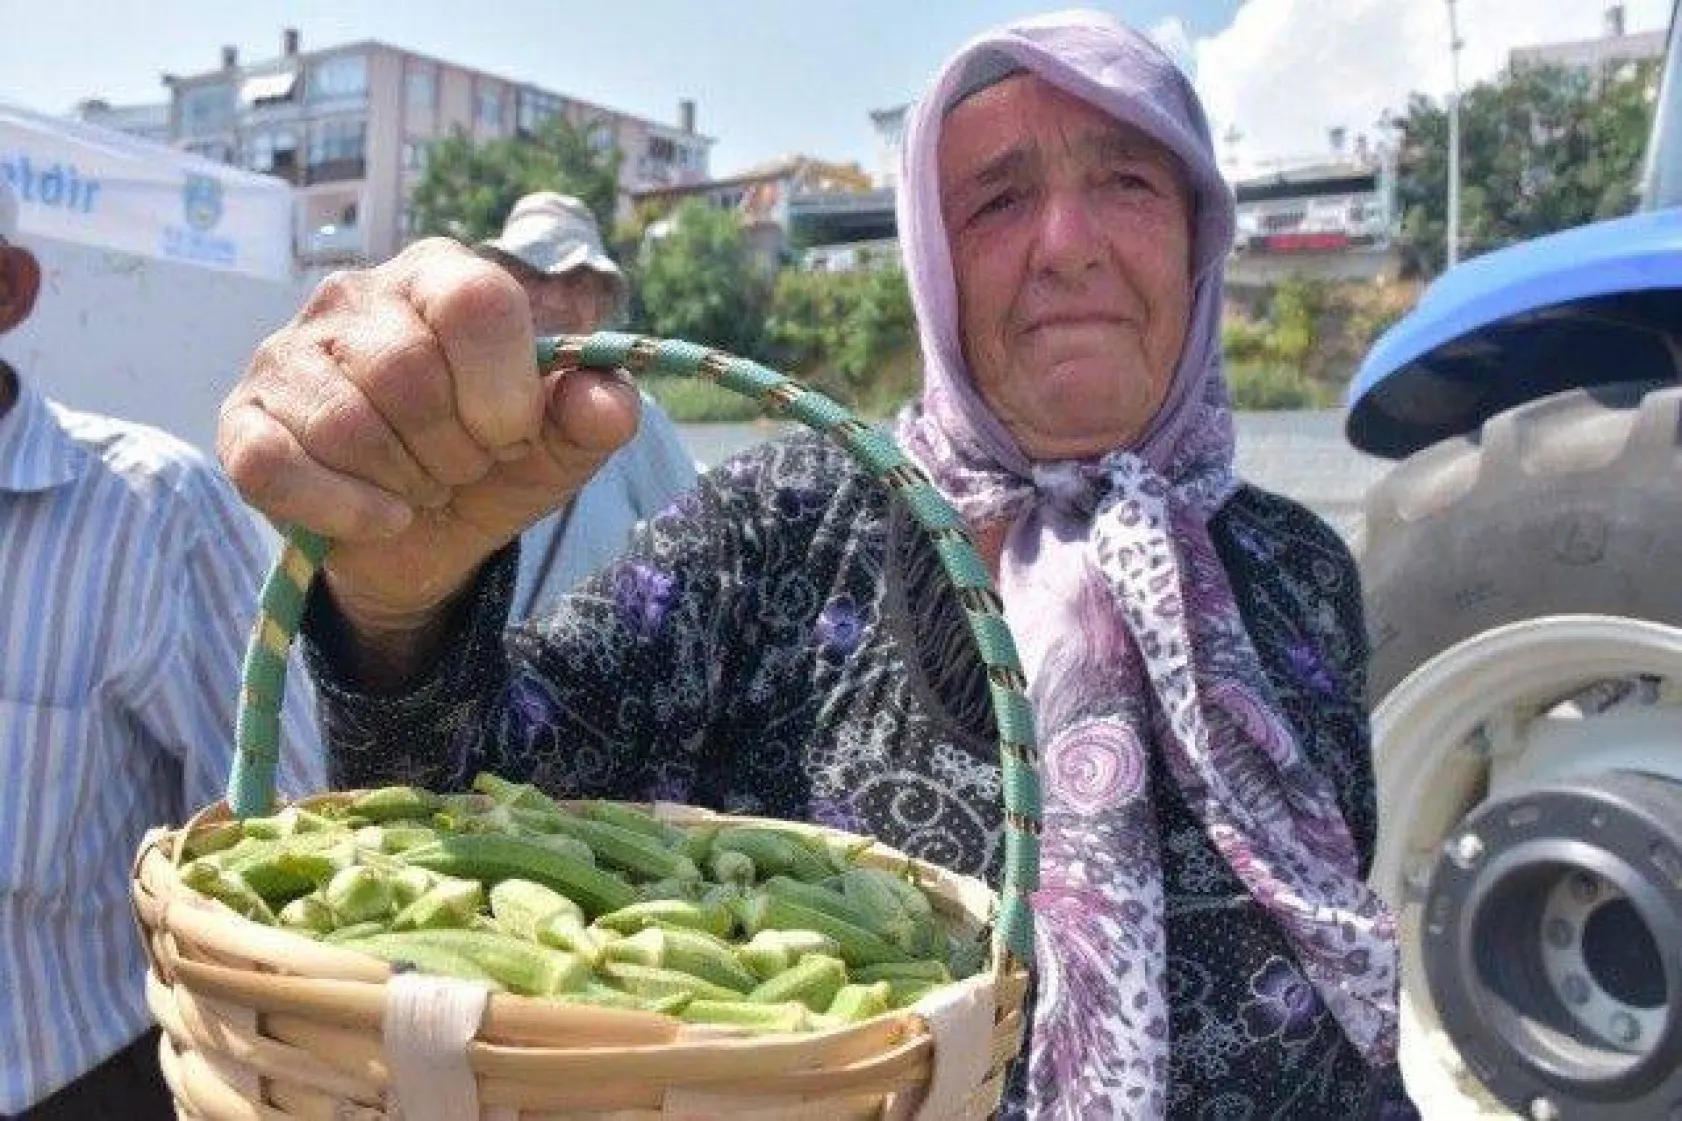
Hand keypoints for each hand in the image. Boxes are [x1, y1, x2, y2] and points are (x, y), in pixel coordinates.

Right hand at [219, 238, 639, 637]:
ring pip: (346, 423)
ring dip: (403, 481)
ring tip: (420, 485)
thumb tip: (608, 404)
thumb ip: (596, 415)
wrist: (422, 539)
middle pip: (407, 371)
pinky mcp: (243, 422)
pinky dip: (343, 509)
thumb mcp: (560, 445)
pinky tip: (381, 518)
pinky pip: (276, 467)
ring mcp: (287, 355)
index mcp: (441, 276)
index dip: (502, 388)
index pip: (474, 300)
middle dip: (454, 448)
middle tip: (461, 467)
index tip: (511, 434)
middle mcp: (355, 298)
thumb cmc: (491, 464)